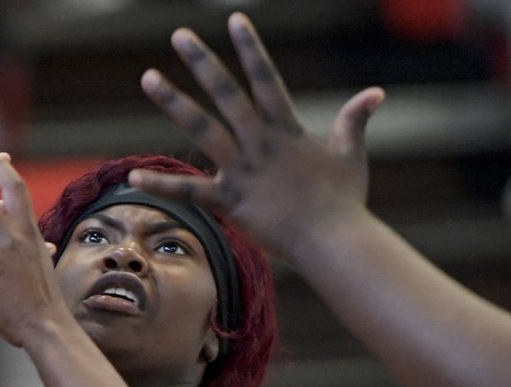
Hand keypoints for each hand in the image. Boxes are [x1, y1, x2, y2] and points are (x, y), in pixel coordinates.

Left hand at [129, 12, 383, 261]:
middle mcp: (260, 143)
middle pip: (226, 93)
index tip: (235, 20)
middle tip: (179, 35)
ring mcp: (242, 171)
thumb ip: (354, 121)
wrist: (331, 240)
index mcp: (286, 129)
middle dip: (202, 61)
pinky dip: (161, 185)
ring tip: (148, 77)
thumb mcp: (351, 155)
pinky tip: (134, 175)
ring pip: (202, 128)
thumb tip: (375, 93)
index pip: (266, 78)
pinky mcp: (229, 202)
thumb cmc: (344, 201)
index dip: (250, 48)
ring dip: (174, 101)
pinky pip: (189, 192)